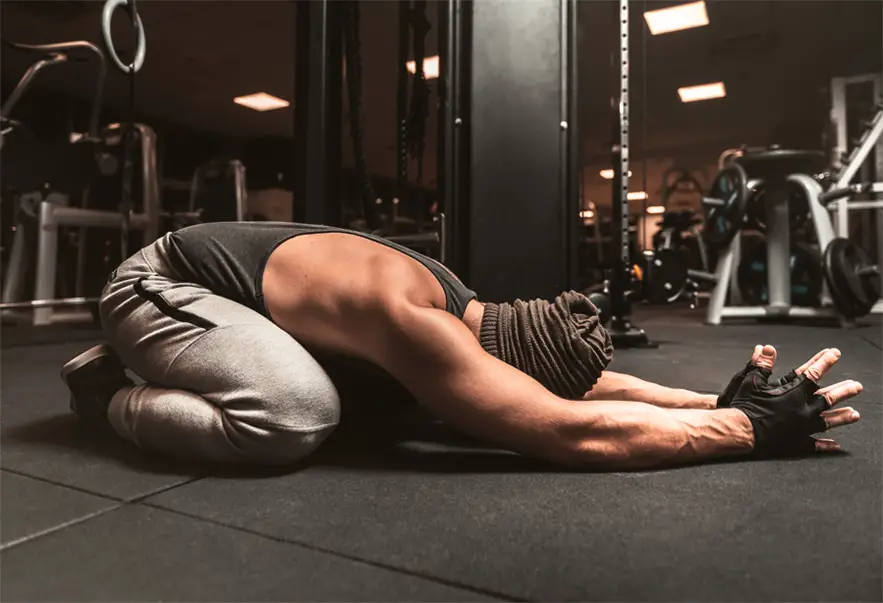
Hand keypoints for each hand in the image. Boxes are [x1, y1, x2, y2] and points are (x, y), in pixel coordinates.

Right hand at [729, 346, 861, 455]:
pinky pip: (815, 444)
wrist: (739, 432)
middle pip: (828, 397)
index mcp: (793, 392)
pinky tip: (835, 445)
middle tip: (856, 386)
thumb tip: (767, 348)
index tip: (834, 354)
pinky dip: (825, 445)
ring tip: (855, 414)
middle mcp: (802, 409)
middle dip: (844, 390)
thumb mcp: (750, 380)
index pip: (813, 372)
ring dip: (842, 417)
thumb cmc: (744, 406)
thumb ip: (762, 364)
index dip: (824, 361)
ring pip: (828, 421)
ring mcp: (802, 426)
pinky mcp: (796, 441)